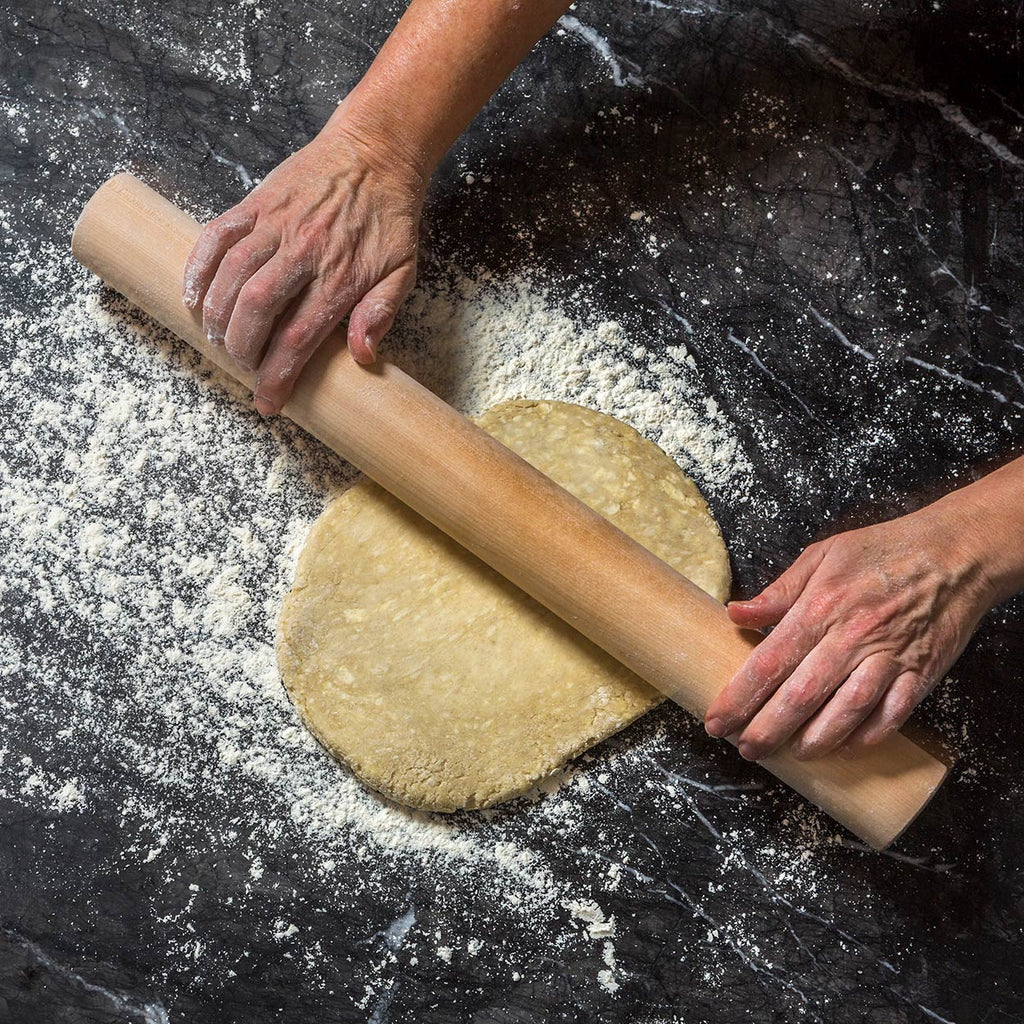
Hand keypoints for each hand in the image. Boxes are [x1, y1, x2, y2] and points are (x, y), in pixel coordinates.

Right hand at [181, 115, 423, 414]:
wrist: (376, 153)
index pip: (299, 338)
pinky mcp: (257, 202)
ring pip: (232, 275)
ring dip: (216, 315)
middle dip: (241, 349)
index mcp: (340, 277)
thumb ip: (382, 313)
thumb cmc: (389, 220)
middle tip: (241, 366)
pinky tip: (190, 296)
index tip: (267, 403)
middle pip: (257, 309)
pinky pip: (217, 235)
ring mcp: (276, 224)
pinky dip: (197, 267)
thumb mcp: (404, 271)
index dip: (277, 376)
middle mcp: (304, 252)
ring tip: (216, 340)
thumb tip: (363, 356)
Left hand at [704, 501, 999, 760]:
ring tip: (792, 754)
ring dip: (815, 740)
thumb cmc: (883, 550)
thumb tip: (736, 612)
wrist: (956, 552)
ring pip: (845, 712)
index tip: (717, 720)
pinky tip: (846, 746)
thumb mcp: (822, 556)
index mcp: (821, 606)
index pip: (769, 662)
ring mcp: (889, 658)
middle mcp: (852, 636)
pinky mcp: (921, 673)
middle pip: (801, 696)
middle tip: (746, 749)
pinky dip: (867, 736)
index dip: (740, 697)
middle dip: (767, 729)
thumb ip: (778, 591)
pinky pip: (891, 715)